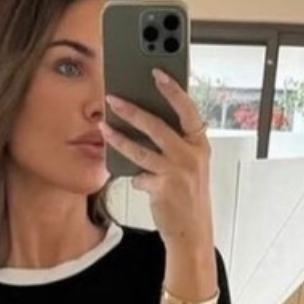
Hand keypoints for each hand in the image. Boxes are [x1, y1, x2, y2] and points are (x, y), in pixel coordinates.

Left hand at [100, 70, 212, 248]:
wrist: (192, 231)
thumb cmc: (188, 195)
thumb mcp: (190, 164)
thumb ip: (175, 143)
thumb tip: (145, 121)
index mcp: (200, 144)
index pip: (187, 109)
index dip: (172, 89)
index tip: (157, 72)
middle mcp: (191, 155)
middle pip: (158, 125)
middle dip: (133, 110)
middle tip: (113, 98)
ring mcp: (177, 172)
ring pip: (141, 149)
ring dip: (119, 138)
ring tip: (103, 128)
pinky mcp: (163, 189)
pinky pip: (139, 175)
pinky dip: (134, 177)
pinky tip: (133, 179)